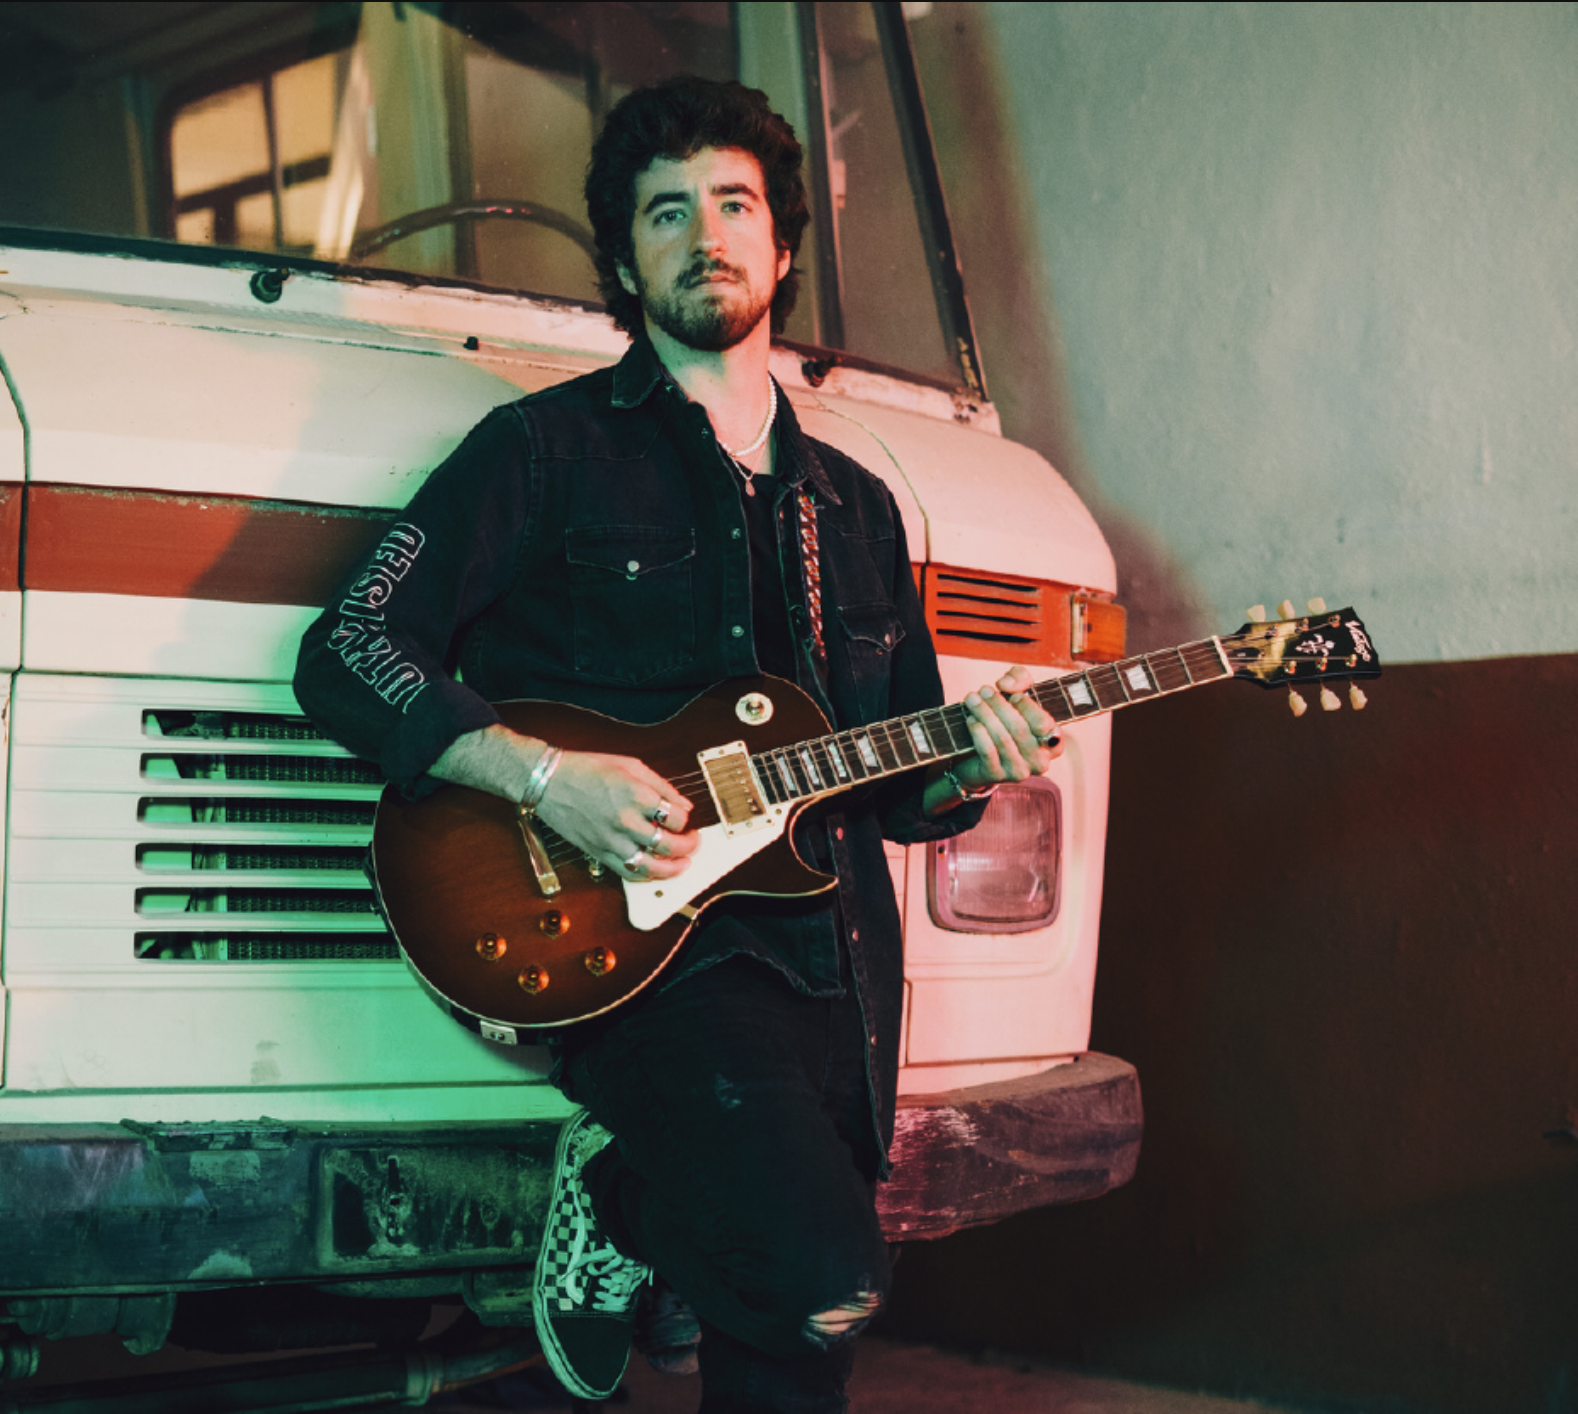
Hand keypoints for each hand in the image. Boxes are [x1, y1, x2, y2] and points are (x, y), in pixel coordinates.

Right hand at [536, 751, 697, 879]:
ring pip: (650, 866)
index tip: (683, 817)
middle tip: (693, 841)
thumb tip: (684, 804)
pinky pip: (627, 872)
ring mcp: (611, 839)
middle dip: (688, 845)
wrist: (548, 781)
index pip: (676, 817)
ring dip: (672, 868)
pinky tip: (656, 870)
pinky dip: (646, 875)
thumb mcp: (630, 765)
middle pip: (669, 844)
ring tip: (683, 864)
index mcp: (636, 794)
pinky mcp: (598, 852)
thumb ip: (661, 785)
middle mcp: (626, 820)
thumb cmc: (586, 768)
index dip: (685, 818)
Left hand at [953, 665, 1061, 789]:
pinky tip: (971, 719)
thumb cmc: (1006, 720)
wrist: (979, 757)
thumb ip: (1020, 678)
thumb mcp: (1017, 693)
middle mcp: (1041, 761)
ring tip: (972, 699)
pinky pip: (987, 751)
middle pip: (1020, 729)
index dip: (1027, 706)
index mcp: (1054, 743)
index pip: (1044, 723)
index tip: (1012, 694)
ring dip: (985, 714)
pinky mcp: (997, 776)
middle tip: (984, 690)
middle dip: (999, 705)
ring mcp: (1019, 772)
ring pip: (1002, 738)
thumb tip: (1007, 685)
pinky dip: (978, 732)